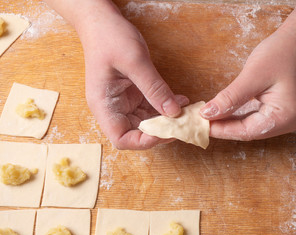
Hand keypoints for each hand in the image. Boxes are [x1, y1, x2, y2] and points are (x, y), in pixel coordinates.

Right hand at [79, 7, 187, 148]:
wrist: (101, 22)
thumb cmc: (109, 38)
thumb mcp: (135, 61)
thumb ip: (154, 88)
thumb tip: (174, 113)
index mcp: (104, 105)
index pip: (122, 138)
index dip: (143, 141)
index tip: (166, 132)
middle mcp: (112, 108)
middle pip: (136, 133)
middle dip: (160, 131)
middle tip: (182, 124)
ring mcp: (123, 102)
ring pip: (147, 121)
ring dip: (166, 119)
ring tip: (185, 112)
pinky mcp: (133, 94)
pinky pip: (151, 107)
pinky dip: (165, 106)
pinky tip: (180, 100)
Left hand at [200, 28, 295, 140]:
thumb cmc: (282, 52)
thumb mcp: (252, 76)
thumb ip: (230, 98)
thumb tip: (207, 114)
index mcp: (287, 117)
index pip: (248, 132)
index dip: (223, 130)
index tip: (202, 126)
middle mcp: (290, 122)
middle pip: (250, 131)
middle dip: (225, 126)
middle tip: (202, 121)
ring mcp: (287, 117)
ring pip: (252, 124)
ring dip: (231, 120)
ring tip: (209, 117)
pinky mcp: (282, 110)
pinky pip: (257, 116)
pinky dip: (239, 114)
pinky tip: (224, 111)